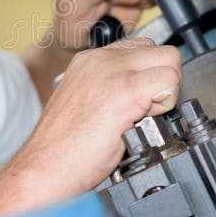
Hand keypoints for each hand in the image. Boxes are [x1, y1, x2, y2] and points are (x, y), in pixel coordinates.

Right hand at [0, 38, 180, 216]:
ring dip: (166, 89)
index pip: (140, 48)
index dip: (148, 76)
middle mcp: (100, 59)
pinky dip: (167, 103)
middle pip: (158, 50)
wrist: (45, 167)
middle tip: (146, 111)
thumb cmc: (62, 150)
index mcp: (89, 61)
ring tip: (143, 116)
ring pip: (170, 59)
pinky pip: (169, 80)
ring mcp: (113, 71)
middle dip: (162, 80)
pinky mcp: (127, 89)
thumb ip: (108, 90)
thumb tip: (138, 95)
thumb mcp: (83, 105)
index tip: (140, 101)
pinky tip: (143, 122)